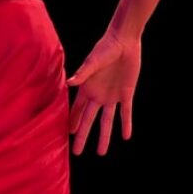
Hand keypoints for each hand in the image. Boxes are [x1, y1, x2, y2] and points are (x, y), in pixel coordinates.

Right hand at [66, 31, 141, 155]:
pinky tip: (126, 136)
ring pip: (106, 121)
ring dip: (104, 136)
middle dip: (82, 136)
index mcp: (87, 89)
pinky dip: (126, 124)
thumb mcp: (93, 61)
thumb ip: (83, 74)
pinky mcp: (126, 93)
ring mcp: (112, 96)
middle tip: (77, 152)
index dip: (72, 122)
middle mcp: (98, 95)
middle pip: (89, 120)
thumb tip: (69, 83)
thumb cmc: (105, 48)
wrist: (124, 40)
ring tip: (101, 152)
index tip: (66, 136)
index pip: (77, 110)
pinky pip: (126, 112)